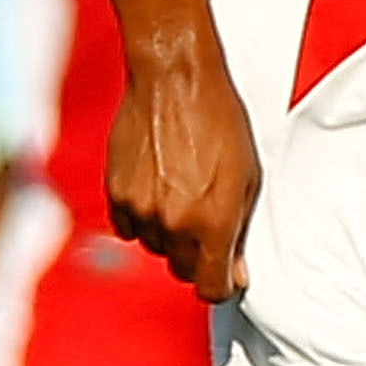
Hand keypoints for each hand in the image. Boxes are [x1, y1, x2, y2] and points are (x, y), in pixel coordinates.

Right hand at [107, 42, 260, 302]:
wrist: (175, 78)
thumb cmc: (219, 116)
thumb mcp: (248, 174)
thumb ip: (240, 228)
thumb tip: (235, 271)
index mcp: (213, 220)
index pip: (211, 288)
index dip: (221, 285)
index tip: (225, 276)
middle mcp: (175, 223)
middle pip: (183, 270)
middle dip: (198, 257)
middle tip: (207, 224)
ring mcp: (142, 210)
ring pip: (156, 248)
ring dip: (170, 234)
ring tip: (183, 192)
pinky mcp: (117, 194)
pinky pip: (130, 227)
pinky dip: (143, 217)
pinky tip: (158, 187)